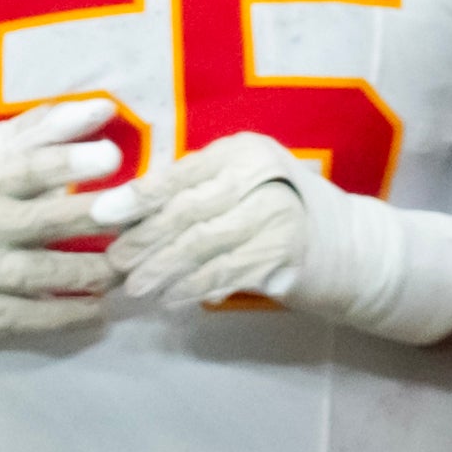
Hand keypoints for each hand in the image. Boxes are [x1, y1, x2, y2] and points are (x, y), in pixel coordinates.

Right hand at [0, 98, 138, 334]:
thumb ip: (45, 130)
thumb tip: (103, 110)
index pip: (23, 168)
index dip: (66, 162)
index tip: (112, 158)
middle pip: (38, 221)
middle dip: (89, 217)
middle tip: (137, 214)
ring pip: (34, 272)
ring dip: (87, 270)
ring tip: (130, 264)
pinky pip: (20, 317)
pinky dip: (62, 316)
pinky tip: (99, 310)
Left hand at [103, 132, 309, 306]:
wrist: (350, 248)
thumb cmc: (278, 214)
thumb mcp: (240, 187)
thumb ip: (193, 190)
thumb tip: (122, 212)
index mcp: (245, 152)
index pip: (181, 174)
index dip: (138, 196)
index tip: (101, 217)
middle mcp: (264, 178)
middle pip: (188, 210)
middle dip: (146, 238)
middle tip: (114, 262)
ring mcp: (277, 216)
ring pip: (203, 244)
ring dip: (163, 269)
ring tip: (136, 287)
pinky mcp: (285, 254)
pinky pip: (225, 273)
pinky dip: (194, 287)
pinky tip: (172, 299)